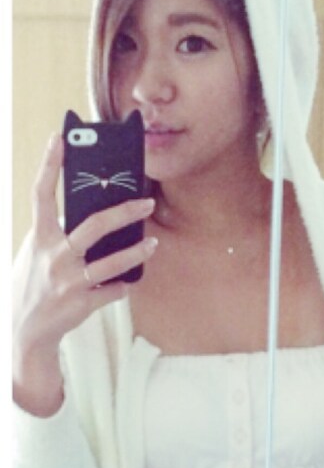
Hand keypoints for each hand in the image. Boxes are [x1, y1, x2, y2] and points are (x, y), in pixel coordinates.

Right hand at [13, 132, 156, 414]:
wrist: (26, 330)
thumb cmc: (35, 283)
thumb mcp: (37, 253)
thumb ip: (58, 233)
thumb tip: (94, 212)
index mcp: (39, 236)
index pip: (42, 192)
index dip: (50, 164)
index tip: (61, 138)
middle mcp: (53, 255)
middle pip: (94, 226)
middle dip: (124, 212)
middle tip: (147, 202)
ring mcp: (67, 280)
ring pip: (111, 262)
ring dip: (137, 252)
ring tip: (153, 243)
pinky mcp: (81, 301)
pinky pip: (113, 290)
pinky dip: (123, 286)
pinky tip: (129, 282)